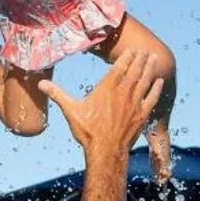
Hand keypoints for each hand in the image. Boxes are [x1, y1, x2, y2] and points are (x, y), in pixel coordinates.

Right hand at [38, 49, 163, 161]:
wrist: (106, 152)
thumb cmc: (87, 132)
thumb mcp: (71, 111)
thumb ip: (57, 94)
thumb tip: (40, 84)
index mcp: (107, 88)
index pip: (120, 67)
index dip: (127, 56)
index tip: (133, 49)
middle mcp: (123, 92)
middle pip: (134, 70)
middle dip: (140, 58)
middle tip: (144, 50)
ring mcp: (134, 103)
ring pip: (145, 80)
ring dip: (149, 68)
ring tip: (152, 58)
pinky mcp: (142, 115)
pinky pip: (151, 98)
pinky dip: (156, 88)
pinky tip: (159, 81)